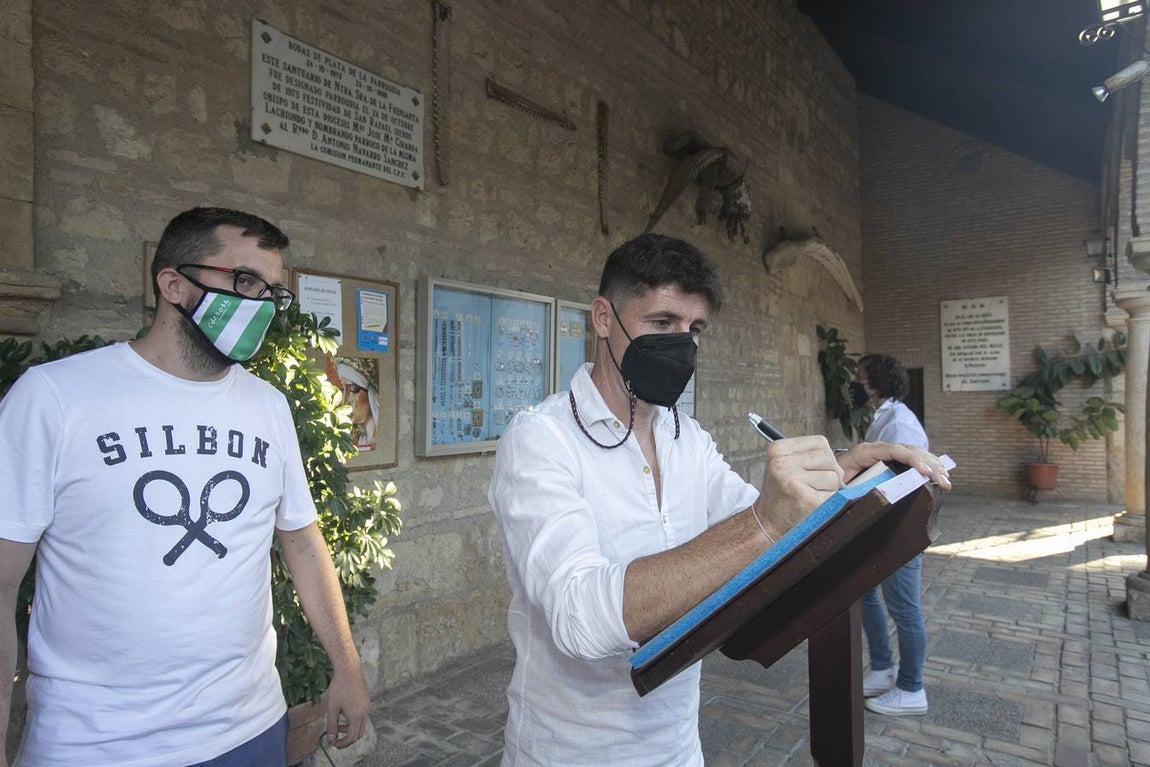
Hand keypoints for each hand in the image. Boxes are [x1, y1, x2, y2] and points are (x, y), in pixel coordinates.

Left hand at [323, 668, 370, 747]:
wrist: (349, 669)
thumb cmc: (339, 687)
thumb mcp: (332, 708)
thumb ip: (332, 725)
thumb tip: (331, 739)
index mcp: (357, 715)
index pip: (352, 737)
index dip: (343, 744)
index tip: (334, 744)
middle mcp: (365, 712)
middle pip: (359, 733)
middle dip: (348, 738)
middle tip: (337, 739)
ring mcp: (367, 706)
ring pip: (361, 725)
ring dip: (350, 728)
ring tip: (338, 724)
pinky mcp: (366, 701)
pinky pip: (362, 716)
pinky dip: (354, 720)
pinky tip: (344, 712)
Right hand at [756, 435, 843, 538]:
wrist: (769, 523)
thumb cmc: (783, 494)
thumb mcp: (787, 464)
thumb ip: (810, 452)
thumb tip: (862, 450)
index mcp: (777, 449)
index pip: (821, 442)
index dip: (822, 459)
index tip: (806, 471)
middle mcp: (782, 463)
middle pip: (829, 458)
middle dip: (828, 473)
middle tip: (808, 486)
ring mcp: (793, 481)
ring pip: (834, 476)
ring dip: (828, 489)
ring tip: (809, 495)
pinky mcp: (807, 499)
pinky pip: (836, 495)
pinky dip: (830, 502)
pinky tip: (813, 505)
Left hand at [837, 441, 951, 489]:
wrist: (824, 472)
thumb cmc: (830, 480)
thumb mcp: (836, 485)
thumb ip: (846, 490)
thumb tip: (858, 499)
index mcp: (865, 451)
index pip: (894, 450)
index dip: (912, 459)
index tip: (926, 472)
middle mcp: (877, 449)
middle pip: (909, 450)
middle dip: (929, 464)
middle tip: (944, 481)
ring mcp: (885, 453)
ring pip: (914, 452)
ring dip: (932, 465)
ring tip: (946, 479)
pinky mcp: (890, 460)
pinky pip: (912, 458)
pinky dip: (927, 464)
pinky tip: (940, 473)